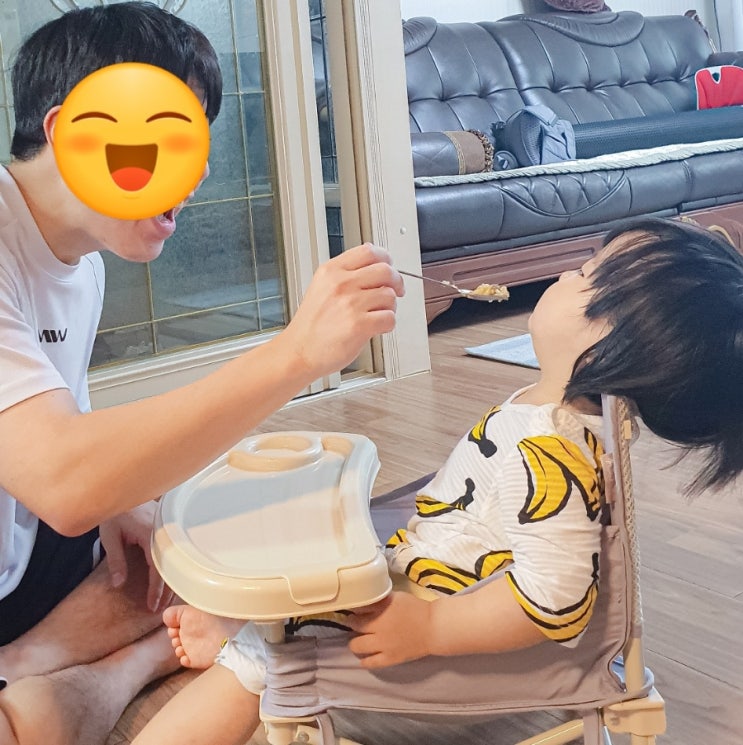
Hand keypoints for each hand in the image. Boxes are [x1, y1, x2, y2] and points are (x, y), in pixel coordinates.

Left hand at [98, 501, 171, 612]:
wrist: (121, 490)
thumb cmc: (115, 512)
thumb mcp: (110, 537)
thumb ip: (116, 560)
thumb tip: (118, 584)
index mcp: (151, 534)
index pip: (157, 568)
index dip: (155, 589)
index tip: (151, 606)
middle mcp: (163, 533)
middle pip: (170, 567)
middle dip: (166, 591)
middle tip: (159, 610)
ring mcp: (168, 530)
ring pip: (174, 560)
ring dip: (170, 580)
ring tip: (165, 599)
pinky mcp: (168, 529)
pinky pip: (172, 552)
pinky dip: (170, 568)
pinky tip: (168, 578)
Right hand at [280, 243, 403, 379]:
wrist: (299, 352)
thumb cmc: (311, 326)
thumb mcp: (321, 288)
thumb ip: (345, 275)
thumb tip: (374, 265)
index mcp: (331, 271)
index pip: (369, 251)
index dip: (385, 259)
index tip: (389, 267)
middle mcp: (341, 284)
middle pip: (385, 270)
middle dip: (396, 282)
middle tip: (397, 291)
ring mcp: (350, 304)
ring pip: (390, 295)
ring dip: (390, 307)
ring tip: (378, 314)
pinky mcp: (359, 325)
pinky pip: (389, 318)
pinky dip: (388, 324)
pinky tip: (377, 327)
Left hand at [346, 591, 433, 668]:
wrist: (433, 628)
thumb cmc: (416, 609)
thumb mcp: (395, 597)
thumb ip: (379, 600)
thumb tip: (364, 601)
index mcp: (381, 609)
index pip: (357, 608)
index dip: (353, 609)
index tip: (353, 609)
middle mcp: (378, 627)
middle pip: (354, 626)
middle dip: (352, 623)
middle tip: (356, 622)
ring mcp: (383, 645)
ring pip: (356, 646)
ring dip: (355, 641)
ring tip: (359, 639)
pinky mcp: (389, 658)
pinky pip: (370, 662)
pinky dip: (364, 660)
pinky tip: (364, 656)